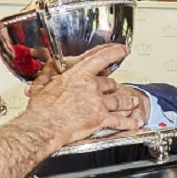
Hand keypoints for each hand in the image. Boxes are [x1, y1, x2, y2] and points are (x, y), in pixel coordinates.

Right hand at [22, 44, 143, 145]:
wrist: (44, 126)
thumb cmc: (42, 109)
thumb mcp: (41, 86)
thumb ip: (47, 75)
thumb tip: (46, 69)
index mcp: (78, 75)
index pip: (102, 58)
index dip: (115, 52)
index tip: (122, 50)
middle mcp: (92, 87)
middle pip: (111, 84)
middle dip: (115, 87)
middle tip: (117, 88)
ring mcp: (98, 103)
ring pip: (119, 101)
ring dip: (127, 102)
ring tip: (133, 102)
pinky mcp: (100, 119)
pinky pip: (119, 120)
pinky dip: (129, 122)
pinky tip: (135, 122)